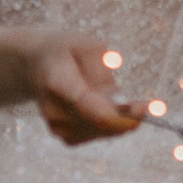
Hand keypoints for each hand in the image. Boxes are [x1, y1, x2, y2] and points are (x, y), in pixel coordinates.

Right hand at [26, 34, 144, 147]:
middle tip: (146, 105)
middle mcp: (54, 110)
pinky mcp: (65, 136)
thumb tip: (120, 101)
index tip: (146, 108)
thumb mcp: (87, 46)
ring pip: (103, 131)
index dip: (120, 114)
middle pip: (100, 123)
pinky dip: (110, 124)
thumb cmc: (66, 51)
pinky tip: (104, 105)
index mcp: (57, 82)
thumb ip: (104, 71)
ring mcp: (57, 126)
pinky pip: (98, 134)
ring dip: (119, 119)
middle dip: (127, 116)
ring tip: (113, 95)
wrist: (35, 64)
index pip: (89, 108)